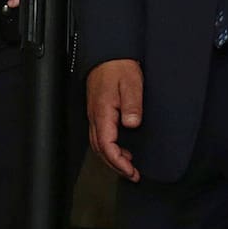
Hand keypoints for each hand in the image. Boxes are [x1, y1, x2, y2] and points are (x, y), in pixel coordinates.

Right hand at [87, 59, 143, 181]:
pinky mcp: (98, 111)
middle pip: (100, 150)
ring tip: (128, 166)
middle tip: (132, 174)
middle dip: (115, 166)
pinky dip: (110, 147)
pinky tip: (121, 148)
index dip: (118, 162)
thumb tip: (132, 124)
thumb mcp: (132, 84)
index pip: (107, 146)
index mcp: (103, 113)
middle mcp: (96, 117)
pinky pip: (101, 136)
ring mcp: (95, 115)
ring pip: (99, 145)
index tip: (131, 171)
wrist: (110, 54)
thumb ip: (132, 105)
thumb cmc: (119, 67)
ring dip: (112, 158)